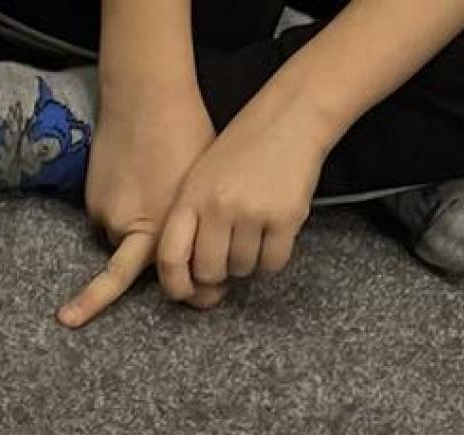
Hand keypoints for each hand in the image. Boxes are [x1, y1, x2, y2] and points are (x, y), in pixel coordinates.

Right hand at [59, 77, 213, 327]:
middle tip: (65, 320)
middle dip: (88, 303)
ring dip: (133, 228)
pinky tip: (132, 176)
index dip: (181, 290)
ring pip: (122, 239)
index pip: (172, 277)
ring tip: (149, 187)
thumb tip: (201, 258)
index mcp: (169, 228)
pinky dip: (120, 206)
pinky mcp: (93, 201)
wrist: (145, 95)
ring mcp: (109, 215)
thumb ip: (198, 225)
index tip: (172, 307)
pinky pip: (108, 217)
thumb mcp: (201, 185)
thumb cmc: (185, 133)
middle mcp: (134, 229)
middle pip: (125, 272)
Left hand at [150, 92, 323, 303]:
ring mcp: (252, 212)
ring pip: (242, 270)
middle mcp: (218, 206)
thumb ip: (191, 219)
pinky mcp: (285, 217)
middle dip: (219, 271)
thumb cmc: (245, 148)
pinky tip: (273, 233)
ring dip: (248, 261)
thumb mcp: (203, 175)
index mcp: (191, 195)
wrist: (292, 114)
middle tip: (230, 250)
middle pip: (209, 272)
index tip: (186, 291)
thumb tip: (190, 275)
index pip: (170, 257)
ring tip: (255, 229)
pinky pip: (272, 263)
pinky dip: (272, 258)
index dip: (176, 285)